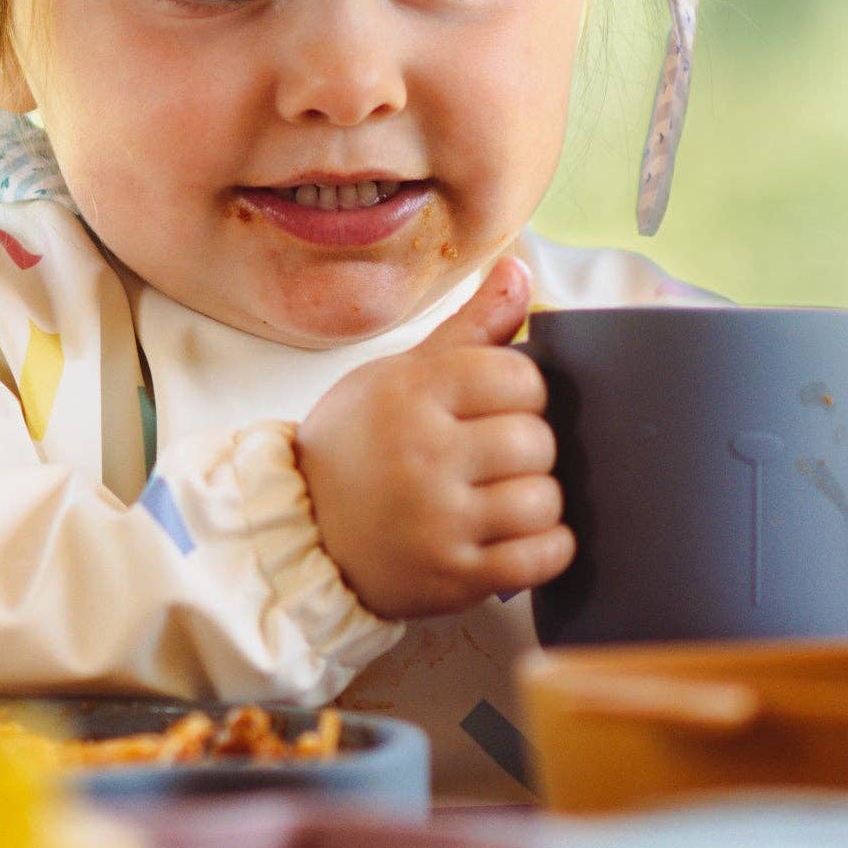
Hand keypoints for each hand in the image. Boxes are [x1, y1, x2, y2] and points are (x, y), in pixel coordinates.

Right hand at [295, 257, 573, 619]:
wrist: (299, 530)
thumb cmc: (358, 445)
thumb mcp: (398, 375)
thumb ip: (469, 328)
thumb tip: (521, 269)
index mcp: (413, 394)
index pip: (521, 378)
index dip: (525, 390)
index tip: (502, 404)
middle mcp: (424, 456)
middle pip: (537, 441)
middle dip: (531, 447)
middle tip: (502, 455)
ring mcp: (438, 522)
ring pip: (543, 501)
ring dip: (538, 500)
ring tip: (506, 497)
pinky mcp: (452, 578)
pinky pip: (541, 558)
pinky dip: (548, 547)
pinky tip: (522, 535)